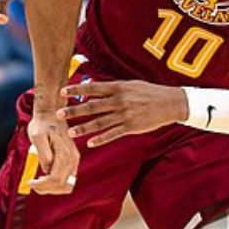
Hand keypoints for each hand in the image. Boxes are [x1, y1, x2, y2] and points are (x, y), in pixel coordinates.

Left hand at [25, 102, 78, 194]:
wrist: (51, 114)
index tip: (29, 182)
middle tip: (32, 184)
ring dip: (52, 188)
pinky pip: (67, 180)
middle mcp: (73, 159)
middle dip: (46, 189)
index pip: (55, 179)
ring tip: (38, 182)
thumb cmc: (41, 124)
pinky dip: (56, 183)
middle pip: (62, 185)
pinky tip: (44, 177)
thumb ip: (42, 152)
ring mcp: (74, 161)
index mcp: (65, 153)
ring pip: (67, 186)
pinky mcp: (72, 161)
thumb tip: (46, 169)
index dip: (42, 185)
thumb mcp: (37, 135)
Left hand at [58, 80, 187, 146]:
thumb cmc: (148, 92)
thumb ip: (112, 88)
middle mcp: (119, 101)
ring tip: (70, 132)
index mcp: (118, 87)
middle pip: (92, 106)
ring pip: (100, 123)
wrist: (170, 103)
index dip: (76, 90)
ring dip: (83, 128)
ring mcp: (125, 115)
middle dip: (74, 111)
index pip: (92, 88)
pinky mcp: (131, 127)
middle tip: (59, 114)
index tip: (62, 92)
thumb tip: (92, 88)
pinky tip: (90, 143)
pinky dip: (101, 139)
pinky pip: (112, 134)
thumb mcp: (130, 84)